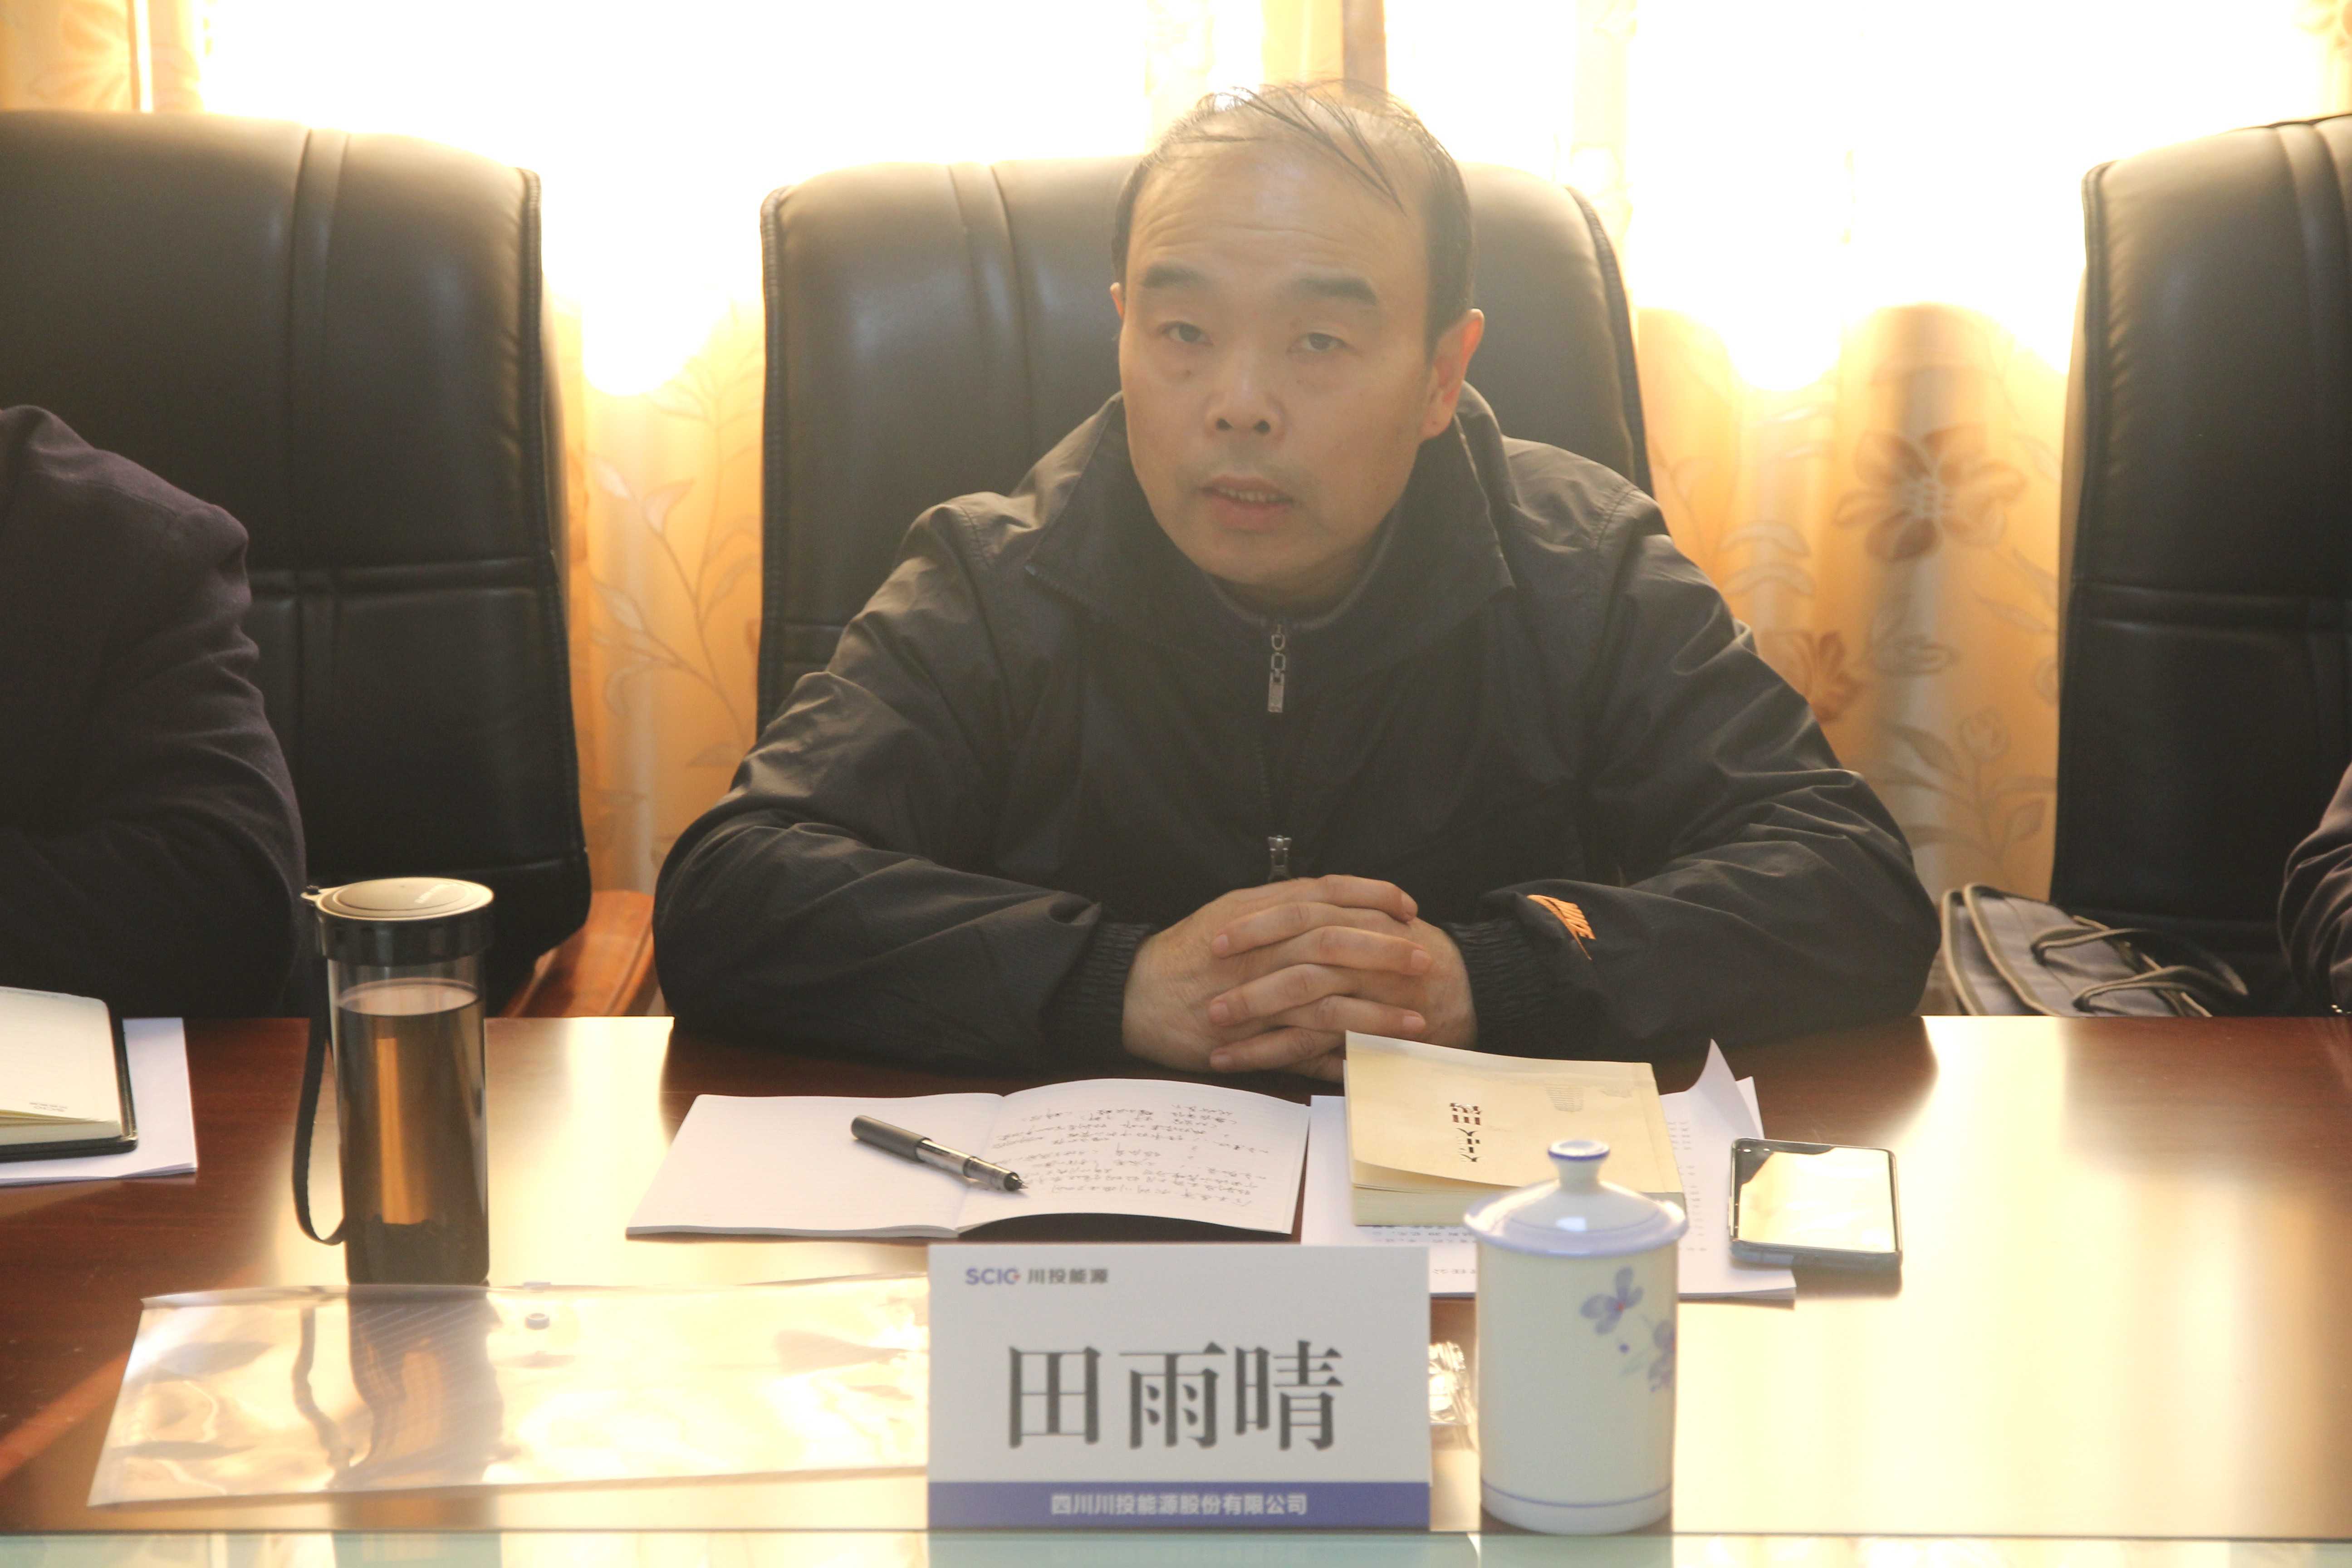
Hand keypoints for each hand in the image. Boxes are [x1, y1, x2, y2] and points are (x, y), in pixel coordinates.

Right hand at [1123, 876, 1429, 1081]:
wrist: (1135, 992)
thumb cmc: (1186, 952)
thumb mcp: (1230, 911)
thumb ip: (1278, 905)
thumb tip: (1328, 898)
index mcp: (1259, 910)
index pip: (1327, 892)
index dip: (1372, 896)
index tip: (1408, 907)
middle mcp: (1260, 945)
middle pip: (1335, 941)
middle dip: (1386, 951)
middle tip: (1426, 960)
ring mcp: (1255, 992)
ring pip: (1326, 999)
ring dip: (1375, 1012)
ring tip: (1416, 1021)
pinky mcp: (1248, 1036)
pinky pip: (1301, 1047)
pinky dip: (1338, 1055)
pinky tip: (1371, 1061)